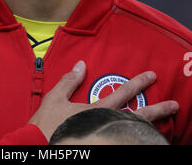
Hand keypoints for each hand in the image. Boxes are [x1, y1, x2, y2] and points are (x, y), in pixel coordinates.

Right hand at [29, 60, 178, 140]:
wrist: (39, 149)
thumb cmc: (46, 125)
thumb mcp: (54, 98)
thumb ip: (69, 81)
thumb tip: (81, 64)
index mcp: (95, 111)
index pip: (121, 94)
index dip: (137, 84)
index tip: (151, 76)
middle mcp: (105, 126)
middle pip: (136, 117)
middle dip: (156, 110)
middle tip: (172, 104)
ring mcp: (106, 140)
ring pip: (134, 133)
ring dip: (151, 128)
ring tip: (166, 124)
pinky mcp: (101, 148)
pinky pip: (125, 143)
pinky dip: (137, 140)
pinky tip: (144, 138)